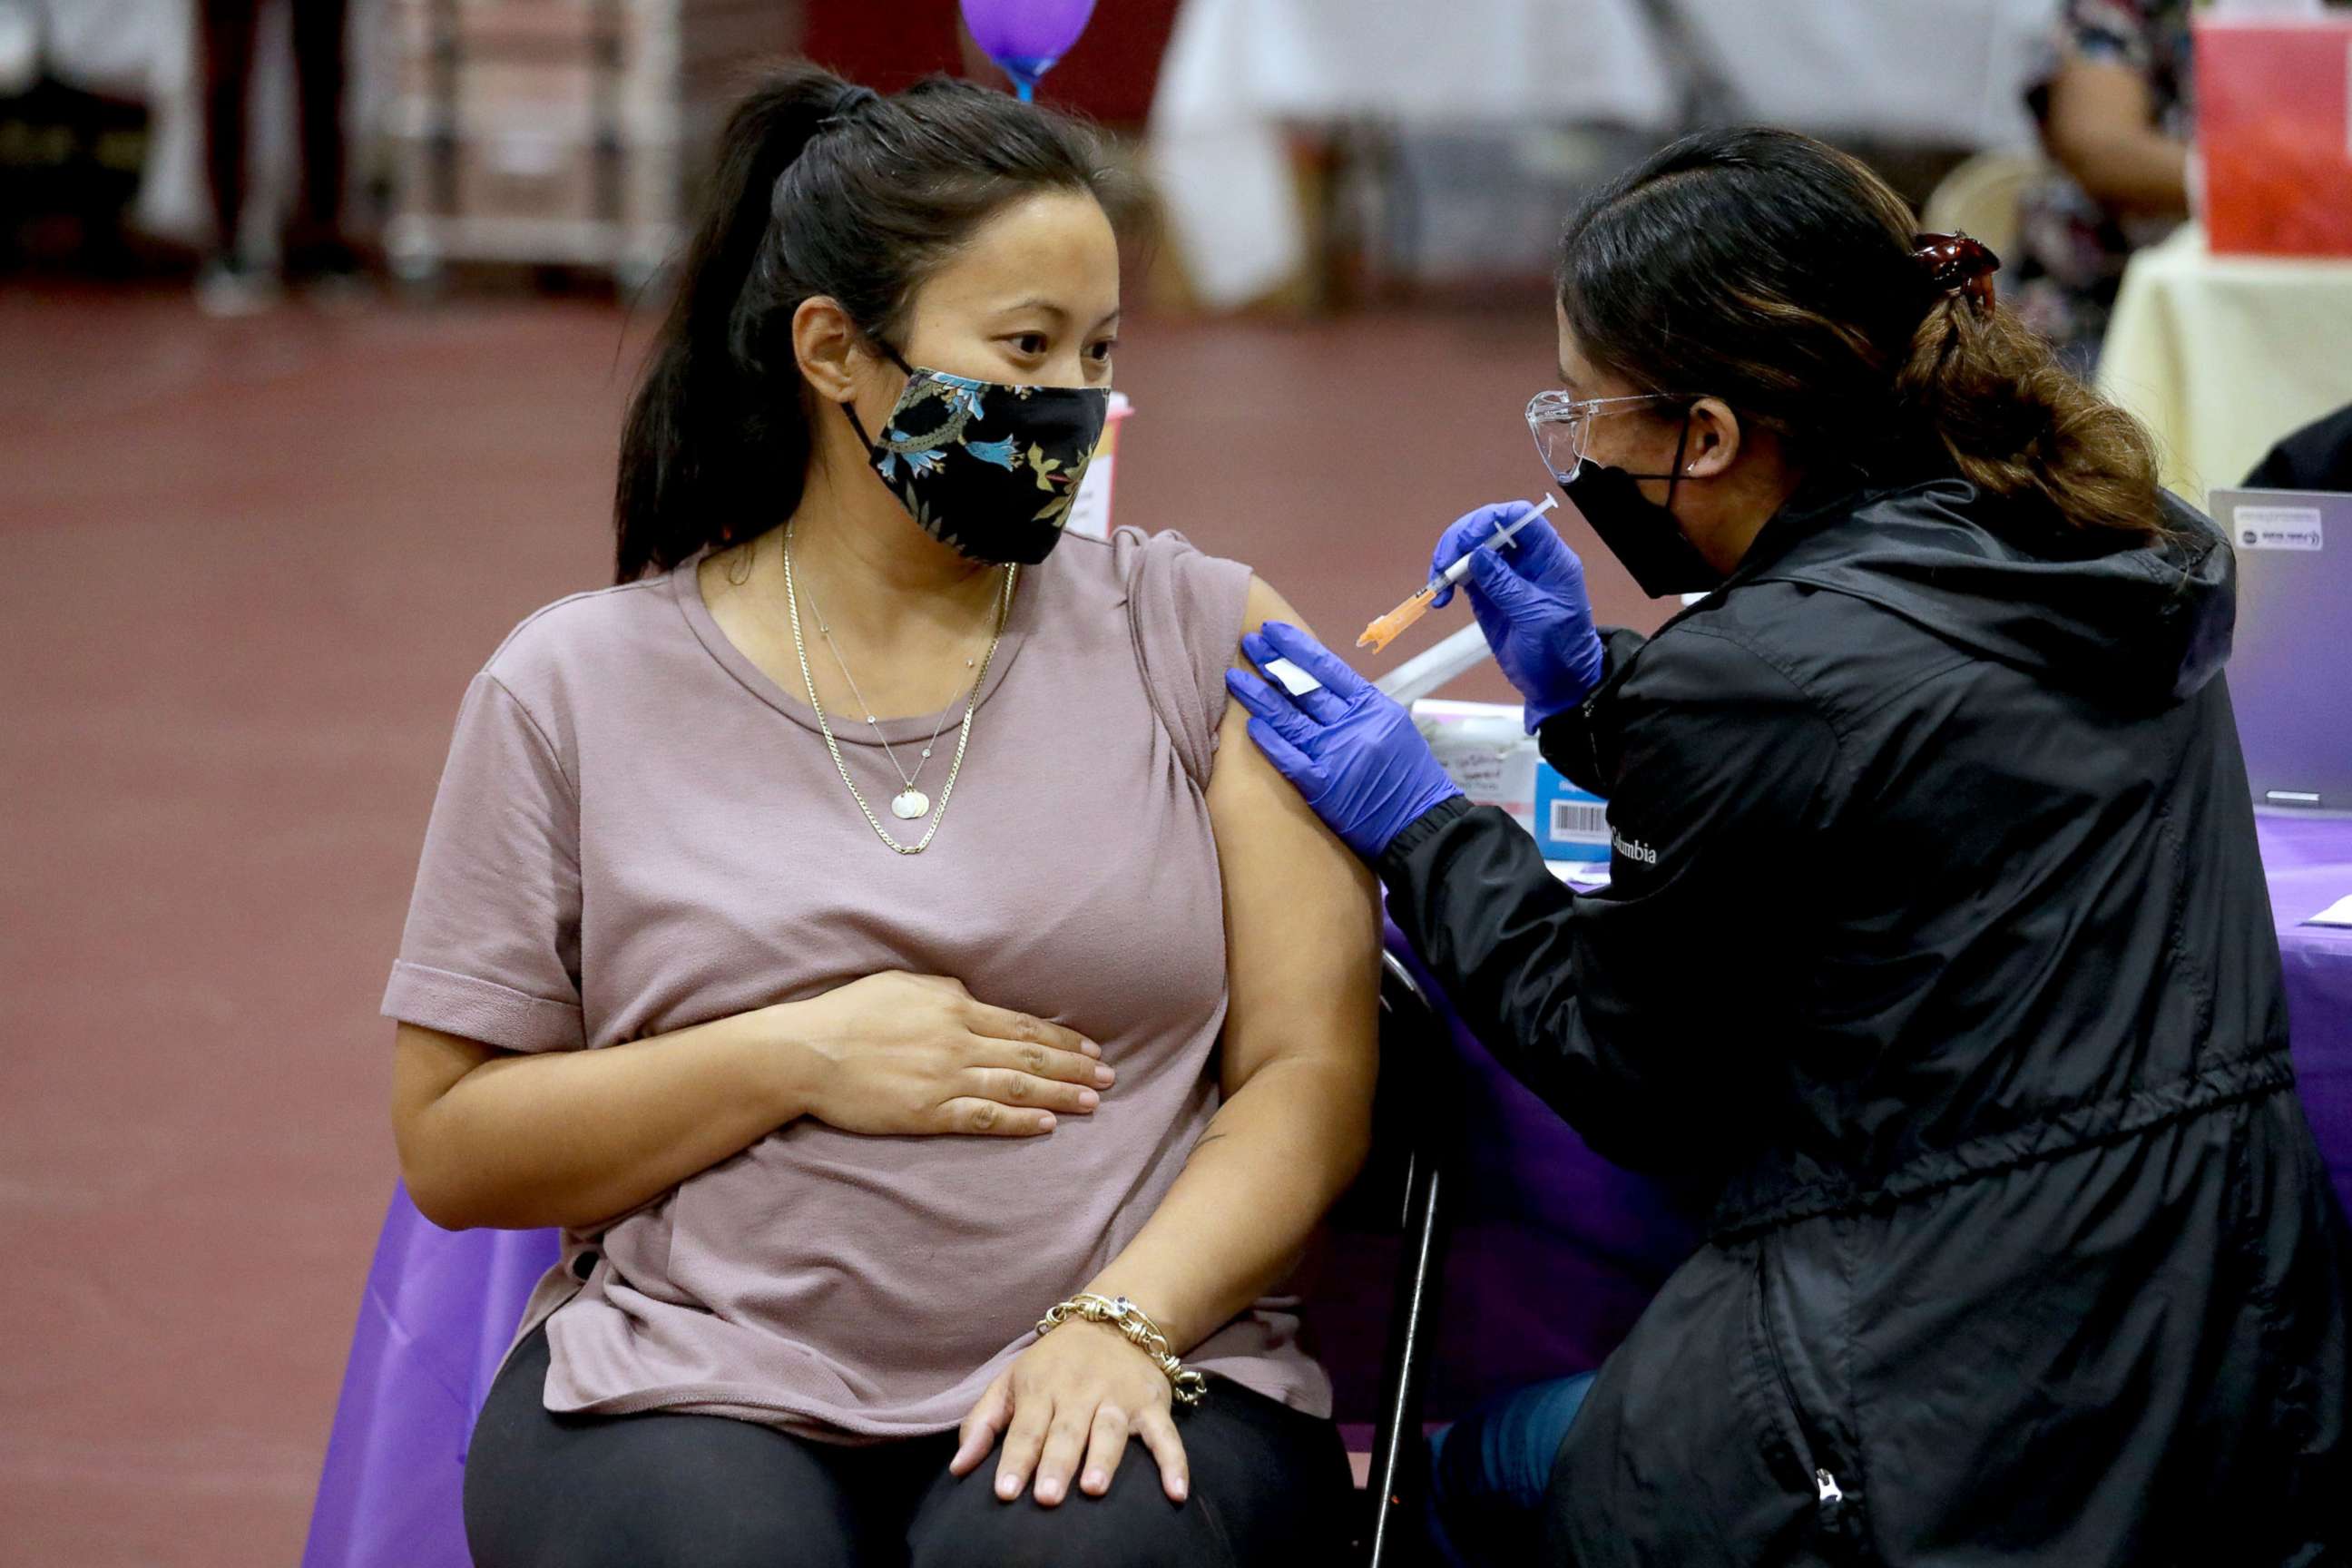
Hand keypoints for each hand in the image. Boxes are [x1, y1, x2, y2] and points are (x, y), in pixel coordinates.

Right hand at [781, 973, 1112, 1137]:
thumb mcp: (902, 985)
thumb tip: (973, 1000)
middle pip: (1030, 1055)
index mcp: (954, 1006)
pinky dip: (1020, 1121)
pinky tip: (1048, 1125)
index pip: (1022, 1024)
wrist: (806, 1052)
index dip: (1062, 1039)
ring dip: (1061, 1095)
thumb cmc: (849, 1013)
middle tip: (1110, 1078)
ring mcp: (944, 1078)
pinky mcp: (927, 1112)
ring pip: (1016, 1087)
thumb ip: (945, 993)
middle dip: (1075, 1068)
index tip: (1091, 1049)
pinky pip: (984, 1117)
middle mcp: (957, 1041)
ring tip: (1094, 1102)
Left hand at [951, 1320, 1188, 1506]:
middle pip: (1066, 1431)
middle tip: (1047, 1497)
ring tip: (1094, 1488)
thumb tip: (957, 1469)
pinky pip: (1165, 1435)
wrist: (1114, 1318)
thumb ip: (983, 1424)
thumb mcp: (1011, 1381)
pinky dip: (1174, 1462)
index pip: (1025, 1428)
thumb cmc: (1053, 1362)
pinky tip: (1176, 1493)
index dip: (1015, 1460)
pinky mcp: (1152, 1403)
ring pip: (1110, 1429)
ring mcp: (1118, 1397)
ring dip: (1104, 1457)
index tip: (1004, 1492)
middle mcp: (1080, 1392)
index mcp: (1041, 1388)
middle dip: (1057, 1463)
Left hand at [1224, 621, 1462, 860]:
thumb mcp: (1392, 727)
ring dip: (1259, 697)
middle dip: (1272, 663)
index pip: (1328, 667)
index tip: (1272, 631)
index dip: (1296, 646)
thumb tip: (1319, 683)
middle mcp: (1354, 725)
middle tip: (1248, 643)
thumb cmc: (1408, 776)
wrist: (1422, 824)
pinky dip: (1269, 741)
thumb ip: (1358, 706)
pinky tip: (1250, 726)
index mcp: (1373, 706)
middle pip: (1304, 687)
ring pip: (1289, 718)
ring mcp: (1337, 755)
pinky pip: (1290, 758)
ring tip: (1235, 678)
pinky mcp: (1324, 787)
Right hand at [1429, 501, 1605, 729]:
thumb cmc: (1560, 651)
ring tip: (1438, 584)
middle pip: (1488, 528)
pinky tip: (1440, 597)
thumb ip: (1506, 585)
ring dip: (1448, 560)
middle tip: (1443, 563)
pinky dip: (1446, 581)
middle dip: (1460, 538)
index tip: (1466, 540)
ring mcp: (1504, 575)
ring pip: (1470, 548)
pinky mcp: (1486, 594)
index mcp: (1549, 557)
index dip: (1490, 519)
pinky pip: (1462, 574)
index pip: (1520, 518)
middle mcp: (1525, 560)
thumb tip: (1476, 554)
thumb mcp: (1536, 618)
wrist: (1558, 684)